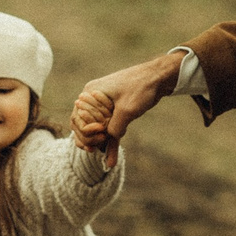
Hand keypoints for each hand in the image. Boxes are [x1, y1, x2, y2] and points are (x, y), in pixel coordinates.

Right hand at [72, 52, 182, 166]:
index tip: (101, 135)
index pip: (76, 118)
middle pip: (83, 125)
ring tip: (106, 159)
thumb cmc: (141, 88)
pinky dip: (111, 141)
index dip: (85, 131)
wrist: (159, 77)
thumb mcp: (127, 109)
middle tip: (98, 148)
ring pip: (96, 129)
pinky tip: (111, 158)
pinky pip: (109, 129)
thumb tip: (110, 138)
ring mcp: (104, 106)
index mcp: (90, 93)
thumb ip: (115, 126)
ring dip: (100, 144)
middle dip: (89, 139)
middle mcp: (93, 99)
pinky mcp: (115, 111)